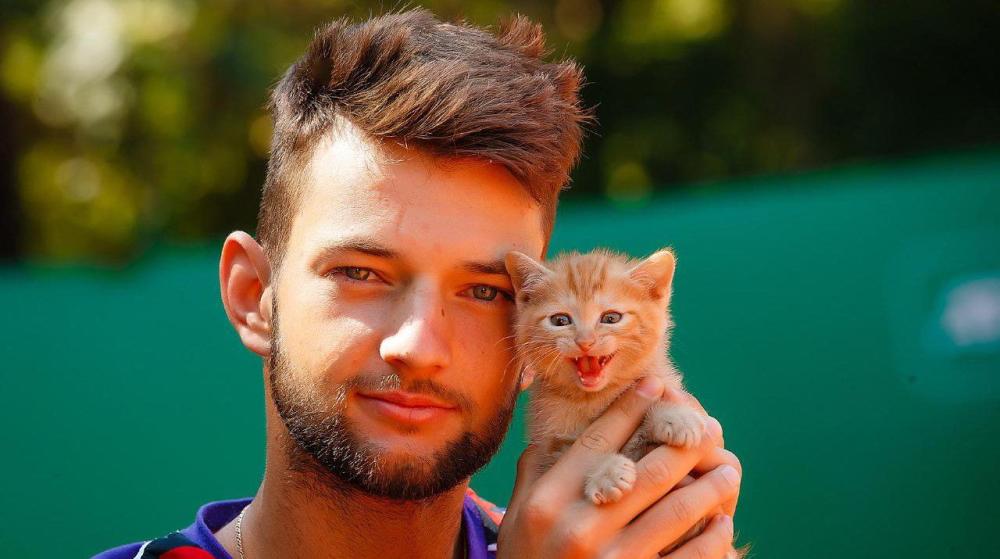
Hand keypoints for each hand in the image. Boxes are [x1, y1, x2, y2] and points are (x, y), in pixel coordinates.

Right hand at [496, 377, 741, 558]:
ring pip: (676, 509)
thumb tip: (551, 431)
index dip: (630, 410)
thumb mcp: (517, 516)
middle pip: (648, 470)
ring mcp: (612, 558)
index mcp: (550, 500)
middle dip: (685, 444)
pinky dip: (711, 538)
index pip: (598, 442)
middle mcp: (581, 526)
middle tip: (708, 429)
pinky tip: (722, 523)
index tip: (655, 385)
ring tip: (728, 469)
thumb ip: (534, 472)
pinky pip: (688, 557)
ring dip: (709, 486)